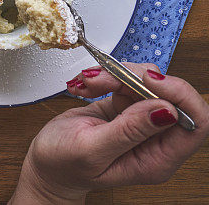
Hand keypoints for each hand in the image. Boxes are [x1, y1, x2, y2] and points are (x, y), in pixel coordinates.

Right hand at [9, 62, 208, 203]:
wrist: (46, 165)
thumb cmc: (64, 165)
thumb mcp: (92, 150)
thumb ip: (129, 130)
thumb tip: (167, 111)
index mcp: (156, 159)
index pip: (195, 123)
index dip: (180, 95)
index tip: (150, 80)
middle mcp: (154, 140)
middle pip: (169, 96)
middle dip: (137, 78)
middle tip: (107, 77)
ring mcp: (140, 121)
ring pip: (147, 83)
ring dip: (116, 74)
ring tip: (88, 82)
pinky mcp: (125, 107)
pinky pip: (126, 80)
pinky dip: (104, 76)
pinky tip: (86, 85)